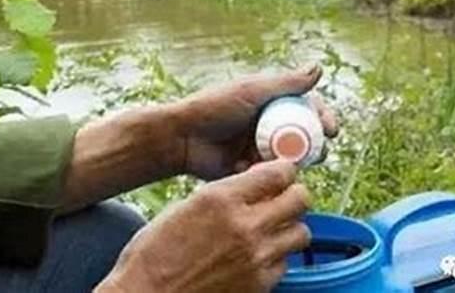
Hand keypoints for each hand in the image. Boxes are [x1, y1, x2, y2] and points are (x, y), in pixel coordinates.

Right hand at [96, 160, 310, 292]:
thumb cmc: (154, 254)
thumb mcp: (186, 207)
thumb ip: (224, 195)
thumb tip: (250, 187)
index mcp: (222, 199)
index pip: (279, 173)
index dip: (283, 172)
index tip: (280, 176)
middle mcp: (245, 225)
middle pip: (299, 200)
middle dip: (293, 196)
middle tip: (282, 200)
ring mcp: (255, 257)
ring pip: (300, 232)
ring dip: (288, 228)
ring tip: (271, 230)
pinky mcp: (259, 285)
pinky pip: (285, 263)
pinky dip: (276, 258)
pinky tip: (257, 257)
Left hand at [173, 64, 337, 180]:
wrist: (182, 139)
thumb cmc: (213, 107)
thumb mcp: (252, 91)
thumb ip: (285, 83)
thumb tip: (319, 68)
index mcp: (273, 103)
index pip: (308, 109)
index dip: (324, 118)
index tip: (331, 129)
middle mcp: (271, 125)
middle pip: (306, 136)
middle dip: (318, 146)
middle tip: (320, 153)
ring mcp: (262, 148)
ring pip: (293, 158)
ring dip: (299, 163)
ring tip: (298, 166)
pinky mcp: (252, 170)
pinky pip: (272, 175)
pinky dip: (274, 175)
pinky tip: (268, 172)